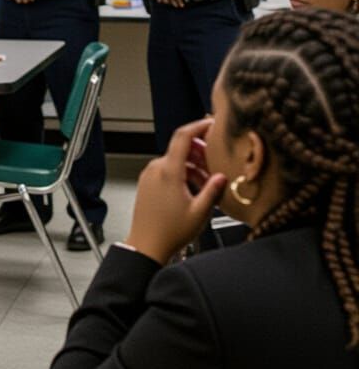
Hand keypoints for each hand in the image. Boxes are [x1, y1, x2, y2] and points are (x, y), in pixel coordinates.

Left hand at [125, 120, 226, 264]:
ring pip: (175, 160)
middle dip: (201, 153)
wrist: (146, 245)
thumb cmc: (170, 232)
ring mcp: (149, 174)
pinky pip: (166, 169)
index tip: (211, 123)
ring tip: (206, 184)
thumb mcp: (199, 212)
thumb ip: (212, 190)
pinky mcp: (147, 182)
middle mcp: (156, 168)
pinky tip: (193, 189)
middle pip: (181, 149)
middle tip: (216, 165)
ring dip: (193, 166)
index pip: (182, 136)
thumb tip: (221, 176)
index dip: (198, 126)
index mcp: (168, 171)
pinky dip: (182, 173)